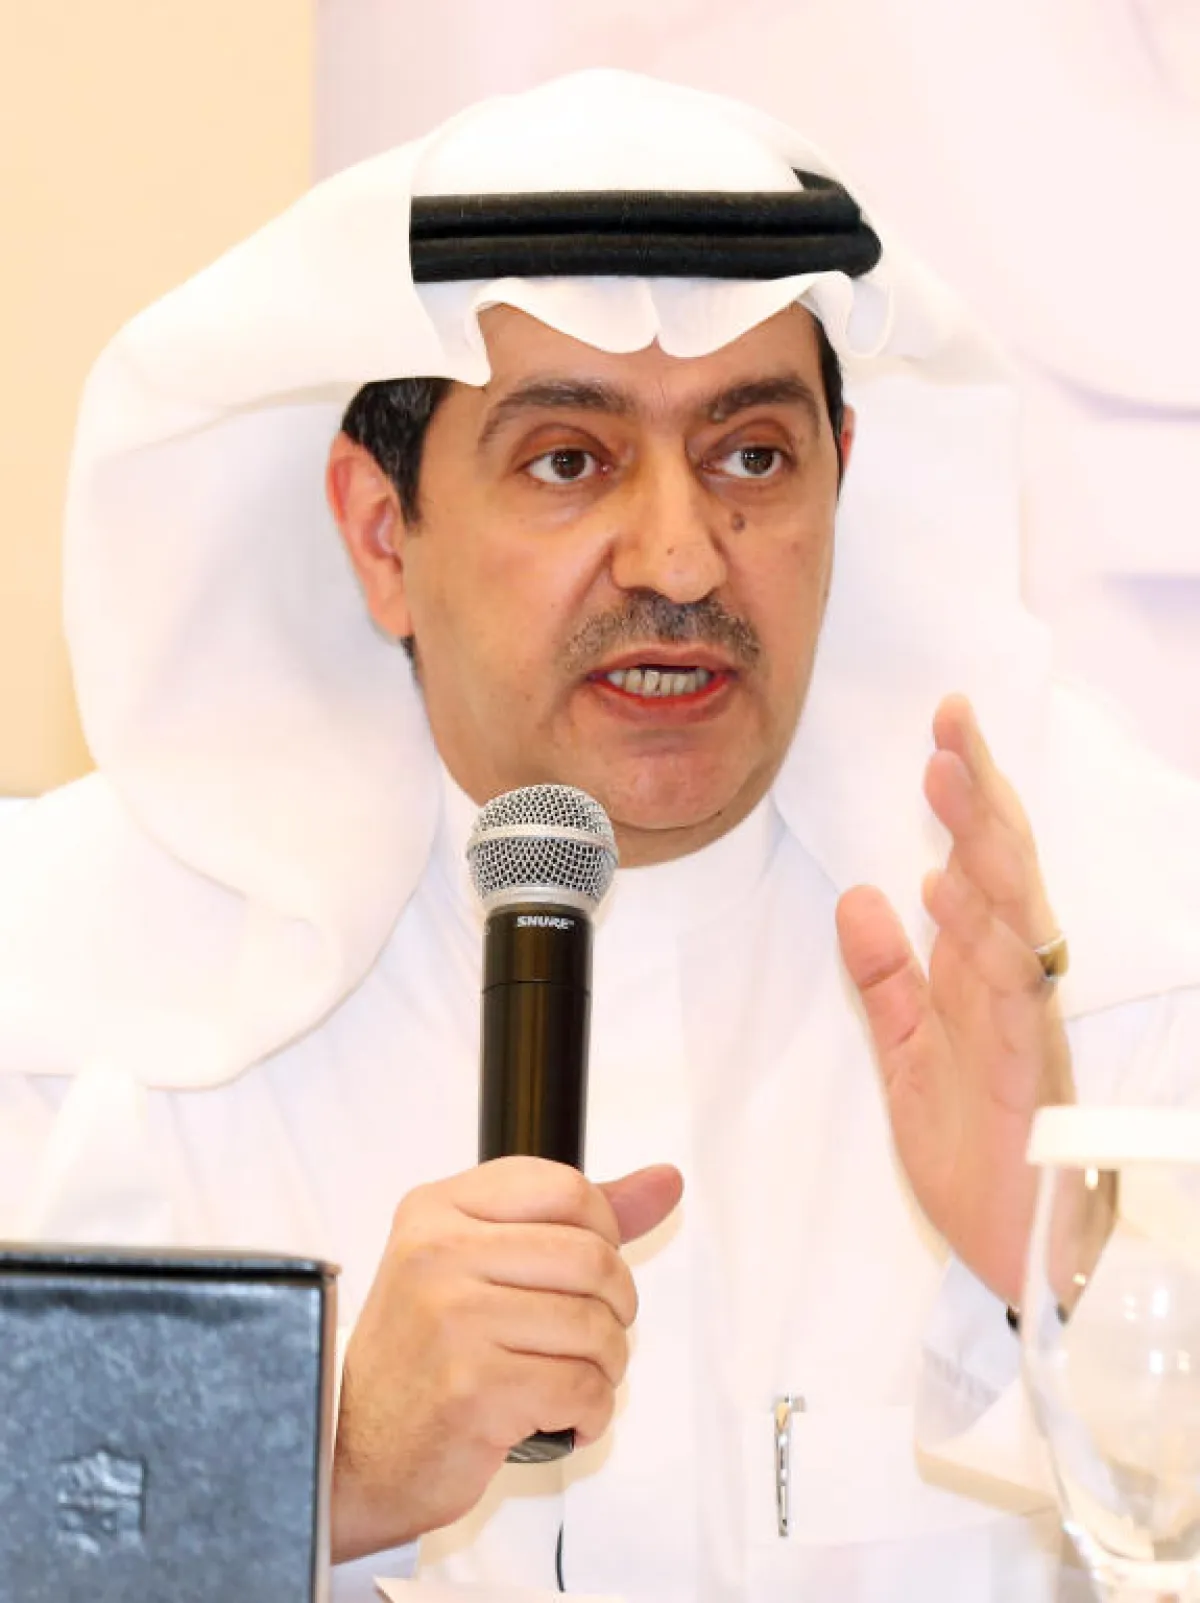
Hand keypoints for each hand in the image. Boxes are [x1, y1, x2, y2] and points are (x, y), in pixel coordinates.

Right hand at [330, 1156, 682, 1561]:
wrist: (355, 1453)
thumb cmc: (424, 1353)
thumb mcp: (479, 1260)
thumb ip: (575, 1218)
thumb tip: (664, 1180)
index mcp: (438, 1209)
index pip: (566, 1188)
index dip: (602, 1232)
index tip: (587, 1270)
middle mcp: (439, 1253)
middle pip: (593, 1258)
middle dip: (615, 1307)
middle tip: (590, 1334)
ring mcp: (453, 1320)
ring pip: (596, 1327)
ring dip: (606, 1365)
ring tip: (573, 1377)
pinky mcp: (473, 1389)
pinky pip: (583, 1389)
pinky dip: (591, 1411)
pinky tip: (561, 1415)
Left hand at [836, 694, 1072, 1305]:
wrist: (1011, 1246)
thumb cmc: (971, 1144)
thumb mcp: (906, 1047)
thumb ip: (885, 974)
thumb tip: (866, 893)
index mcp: (983, 971)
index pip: (977, 866)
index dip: (963, 801)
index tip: (940, 734)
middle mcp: (1011, 981)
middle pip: (1000, 868)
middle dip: (977, 793)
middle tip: (950, 720)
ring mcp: (1023, 1019)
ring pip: (1012, 912)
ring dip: (980, 844)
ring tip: (950, 779)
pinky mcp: (1023, 1067)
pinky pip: (1010, 992)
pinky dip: (987, 940)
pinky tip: (955, 895)